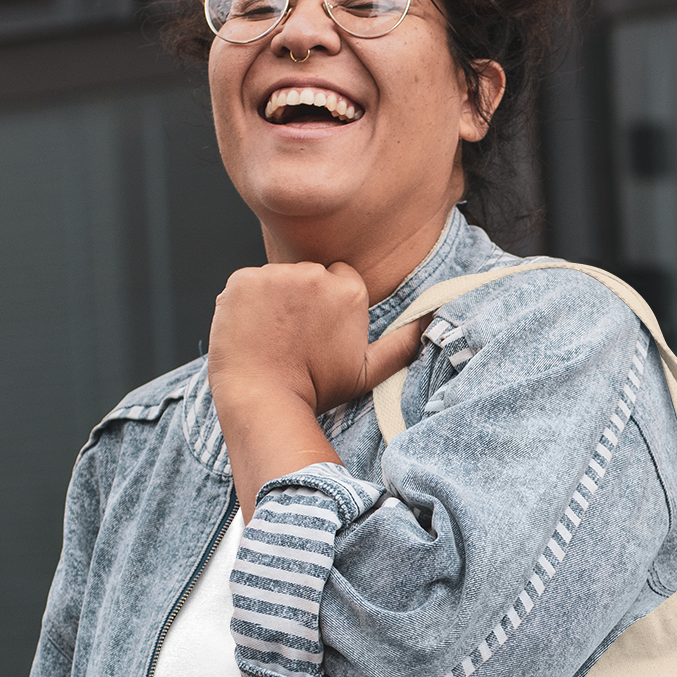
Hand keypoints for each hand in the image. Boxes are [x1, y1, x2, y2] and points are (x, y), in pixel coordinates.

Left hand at [208, 261, 424, 417]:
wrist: (265, 401)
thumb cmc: (316, 390)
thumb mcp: (368, 372)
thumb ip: (403, 342)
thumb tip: (433, 320)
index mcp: (348, 292)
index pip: (337, 277)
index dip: (325, 306)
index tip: (316, 331)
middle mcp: (315, 275)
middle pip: (306, 275)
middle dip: (299, 299)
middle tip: (292, 338)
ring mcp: (276, 276)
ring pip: (275, 279)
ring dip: (271, 301)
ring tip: (270, 337)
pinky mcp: (243, 281)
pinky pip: (245, 284)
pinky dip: (244, 304)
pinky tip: (250, 330)